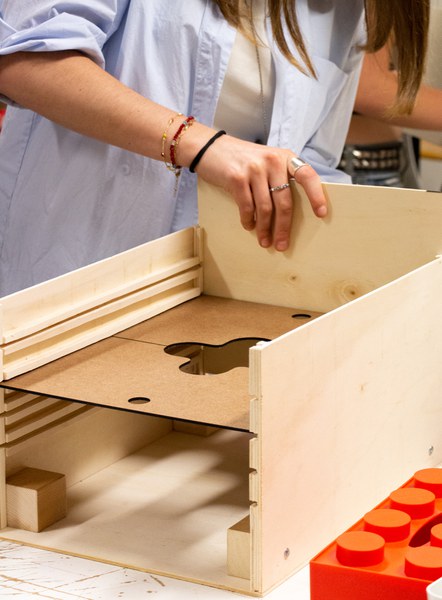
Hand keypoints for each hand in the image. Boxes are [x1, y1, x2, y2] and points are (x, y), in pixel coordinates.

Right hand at [194, 134, 327, 250]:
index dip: (316, 196)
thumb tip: (288, 213)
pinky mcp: (237, 177)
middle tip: (282, 244)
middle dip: (284, 227)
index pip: (307, 176)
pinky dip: (248, 220)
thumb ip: (279, 178)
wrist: (210, 147)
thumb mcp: (266, 161)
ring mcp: (254, 169)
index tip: (321, 214)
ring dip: (265, 229)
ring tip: (264, 241)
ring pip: (265, 208)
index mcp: (285, 157)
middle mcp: (272, 161)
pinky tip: (249, 226)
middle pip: (284, 202)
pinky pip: (247, 207)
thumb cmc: (241, 159)